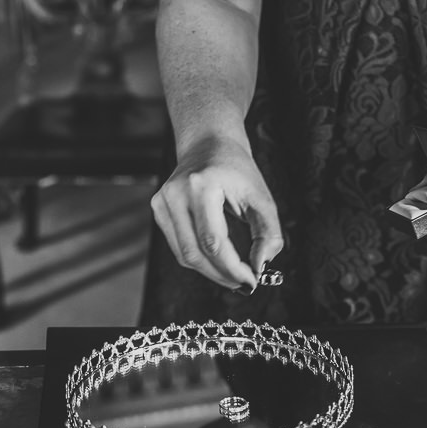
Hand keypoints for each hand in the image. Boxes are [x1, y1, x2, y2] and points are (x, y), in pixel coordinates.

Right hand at [150, 135, 283, 289]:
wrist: (208, 144)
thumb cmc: (237, 170)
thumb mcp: (262, 197)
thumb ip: (268, 233)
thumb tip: (260, 266)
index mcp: (201, 186)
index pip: (214, 242)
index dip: (233, 268)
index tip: (252, 280)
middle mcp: (175, 194)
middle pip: (195, 253)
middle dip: (222, 275)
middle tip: (244, 283)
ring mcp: (162, 202)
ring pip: (184, 255)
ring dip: (210, 271)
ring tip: (234, 274)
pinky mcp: (158, 209)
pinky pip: (178, 246)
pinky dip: (199, 259)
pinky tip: (217, 260)